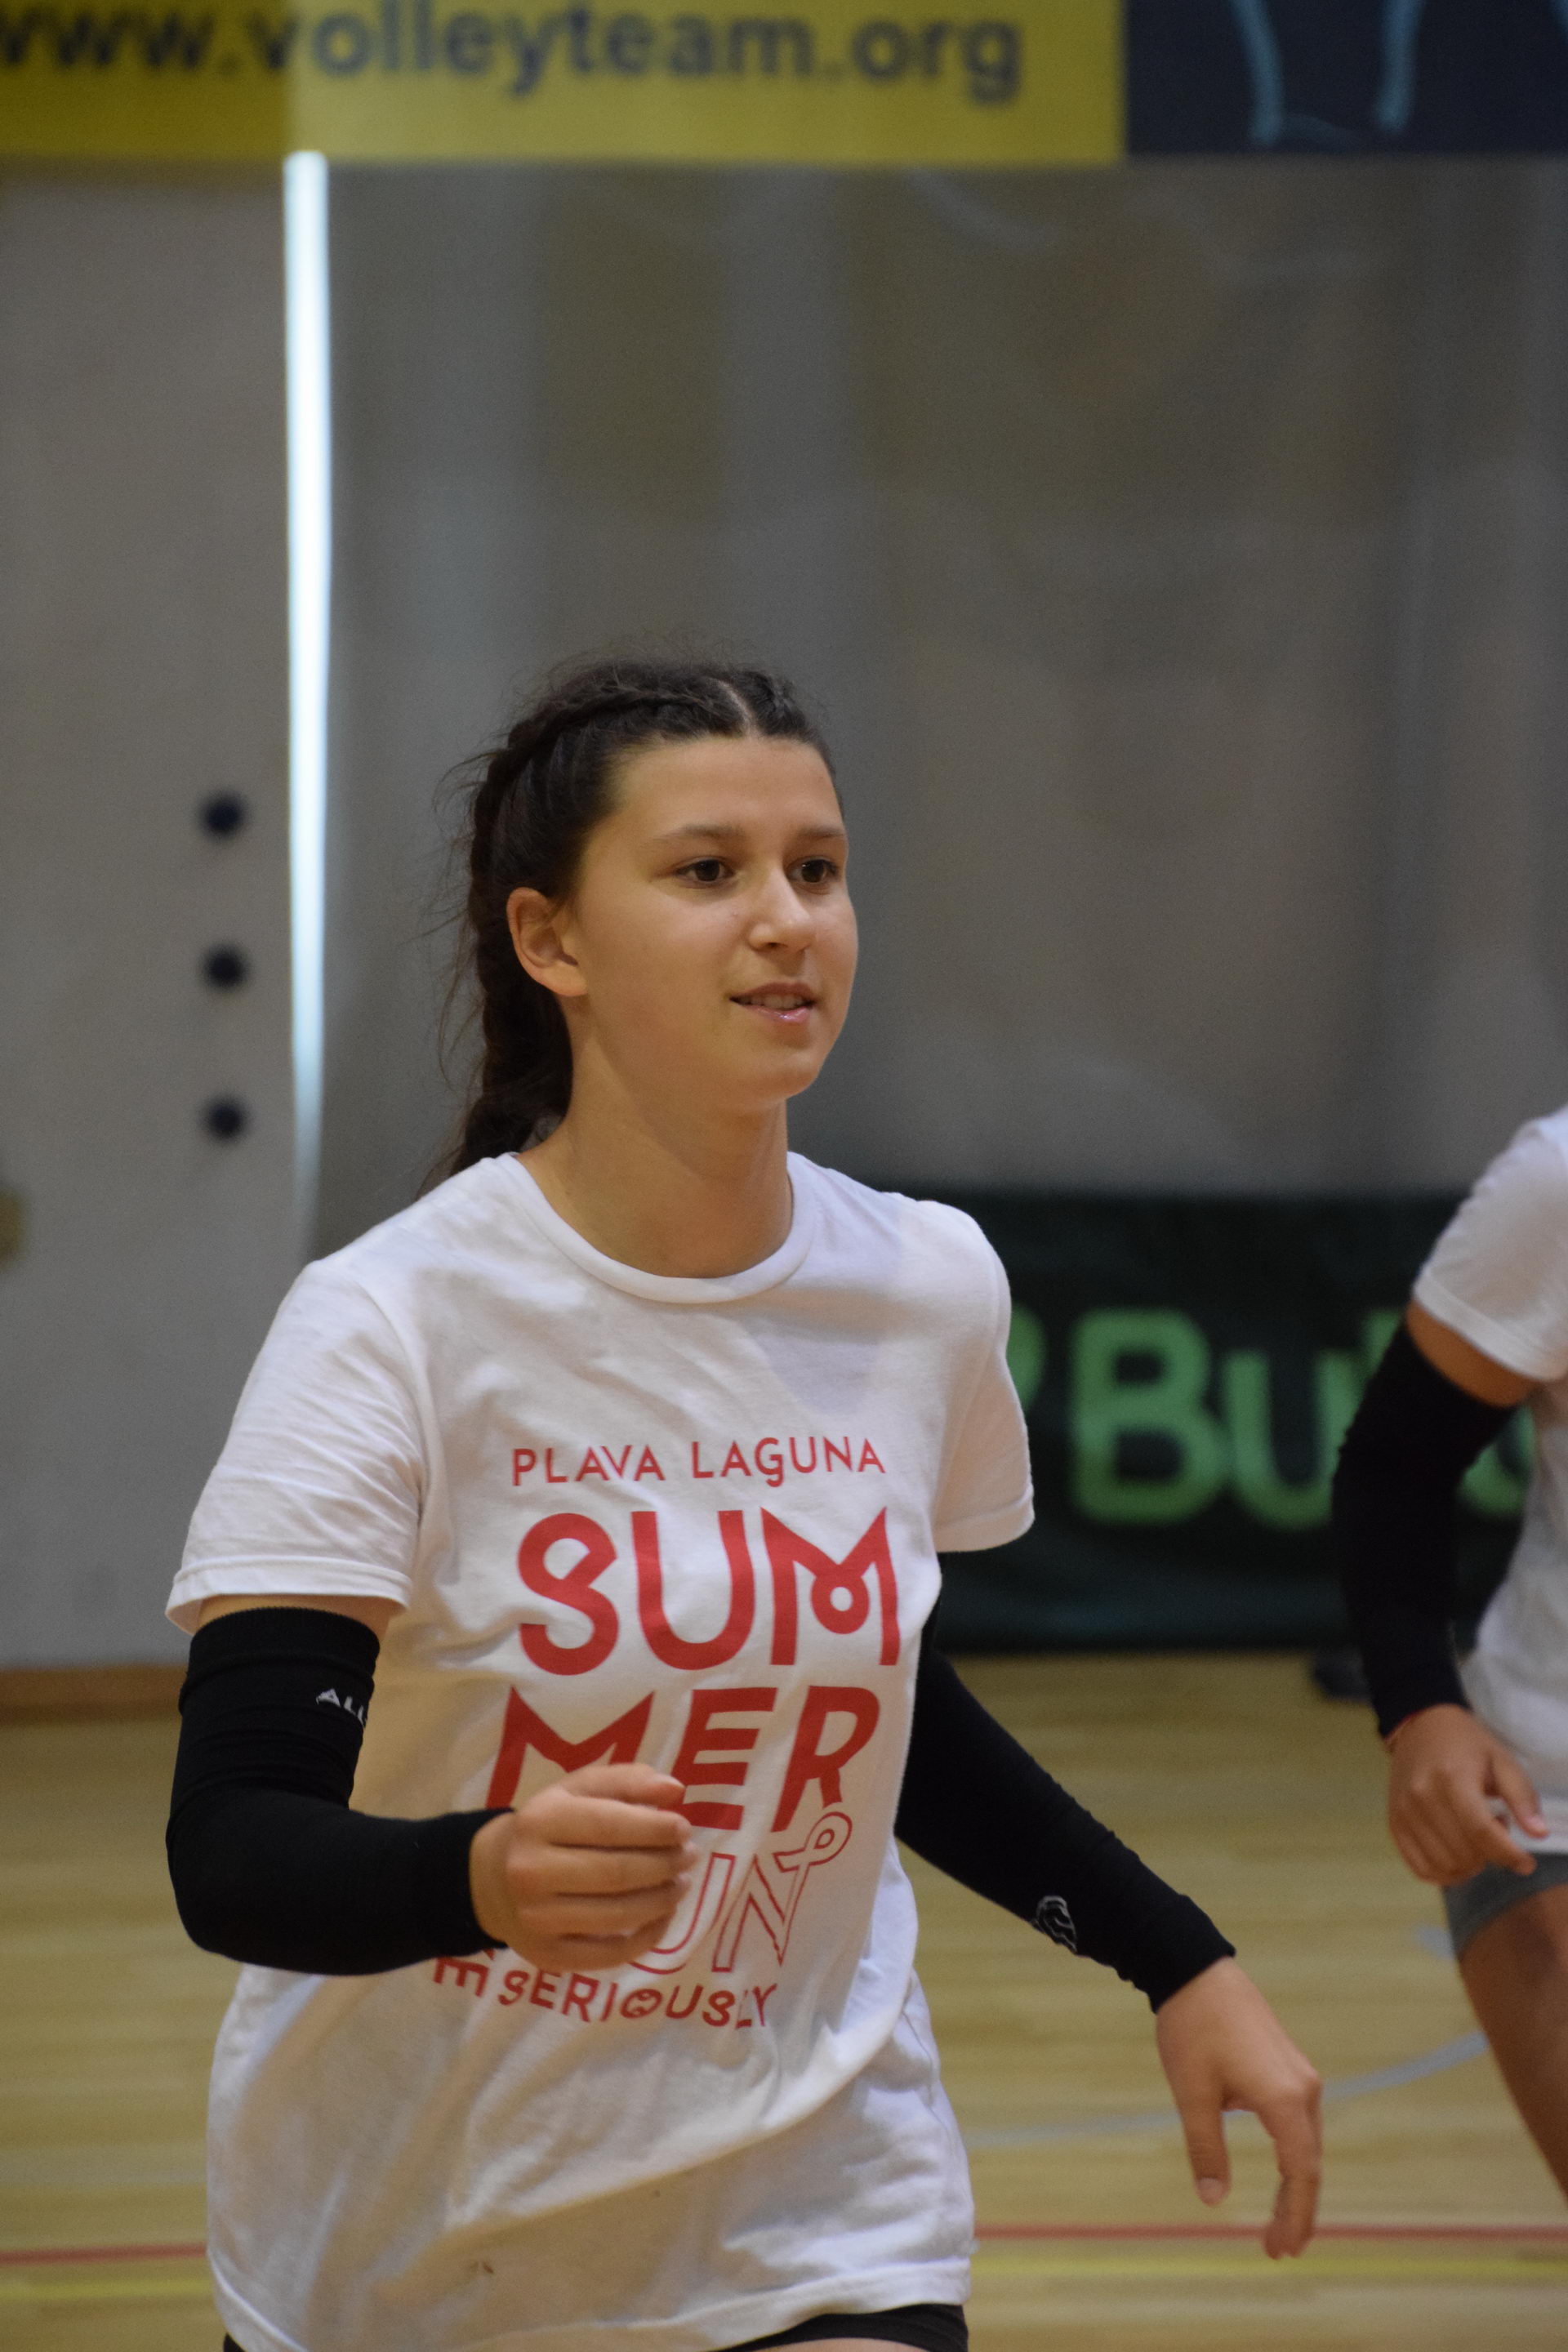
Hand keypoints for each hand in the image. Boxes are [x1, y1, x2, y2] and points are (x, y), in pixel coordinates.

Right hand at [469, 1763, 694, 1970]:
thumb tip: (675, 1790)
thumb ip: (627, 1781)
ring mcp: (537, 1919)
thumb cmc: (550, 1827)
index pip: (609, 1825)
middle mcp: (532, 1871)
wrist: (494, 1878)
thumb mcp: (579, 1790)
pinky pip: (610, 1954)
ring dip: (662, 1900)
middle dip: (664, 1864)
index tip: (684, 1828)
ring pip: (618, 1916)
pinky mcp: (547, 1956)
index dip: (655, 1828)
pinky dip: (647, 1937)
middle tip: (689, 1856)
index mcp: (540, 1821)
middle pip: (616, 1873)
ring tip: (680, 1883)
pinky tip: (663, 1916)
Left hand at [1154, 1958, 1321, 2257]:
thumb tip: (1213, 2200)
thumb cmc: (1192, 2029)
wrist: (1196, 1968)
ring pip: (1307, 2144)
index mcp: (1284, 2099)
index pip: (1300, 2174)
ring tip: (1279, 2224)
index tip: (1280, 2249)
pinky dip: (1294, 2157)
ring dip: (1296, 2186)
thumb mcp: (1192, 2094)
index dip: (1293, 2216)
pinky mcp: (1291, 2066)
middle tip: (1278, 2249)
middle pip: (1310, 2163)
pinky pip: (1301, 2124)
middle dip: (1297, 2210)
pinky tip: (1282, 2176)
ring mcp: (1301, 2075)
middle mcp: (1305, 2088)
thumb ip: (1205, 2148)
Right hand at [1387, 1704, 1545, 1884]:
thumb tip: (1538, 1834)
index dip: (1509, 1855)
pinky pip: (1421, 1869)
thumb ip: (1522, 1797)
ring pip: (1444, 1866)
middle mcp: (1422, 1797)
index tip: (1527, 1864)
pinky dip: (1445, 1874)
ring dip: (1470, 1866)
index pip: (1481, 1832)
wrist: (1421, 1727)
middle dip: (1490, 1855)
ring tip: (1475, 1839)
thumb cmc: (1467, 1744)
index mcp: (1452, 1778)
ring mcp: (1404, 1812)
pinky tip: (1457, 1854)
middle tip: (1496, 1832)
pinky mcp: (1394, 1823)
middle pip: (1464, 1853)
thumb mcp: (1502, 1760)